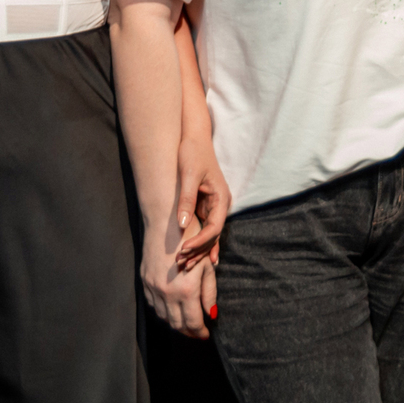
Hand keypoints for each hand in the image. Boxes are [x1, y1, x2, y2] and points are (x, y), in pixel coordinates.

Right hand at [142, 248, 215, 339]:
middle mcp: (167, 293)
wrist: (165, 221)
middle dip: (189, 332)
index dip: (201, 332)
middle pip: (177, 324)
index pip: (193, 323)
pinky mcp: (144, 281)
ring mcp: (153, 287)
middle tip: (198, 331)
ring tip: (186, 321)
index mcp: (186, 290)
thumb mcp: (207, 265)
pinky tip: (172, 308)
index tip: (207, 334)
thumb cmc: (192, 239)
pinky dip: (163, 311)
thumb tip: (211, 314)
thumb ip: (209, 292)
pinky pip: (153, 304)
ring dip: (176, 323)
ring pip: (163, 317)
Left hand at [175, 132, 230, 271]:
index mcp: (221, 198)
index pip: (214, 228)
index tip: (184, 250)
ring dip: (197, 249)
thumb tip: (183, 224)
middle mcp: (221, 205)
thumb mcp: (188, 175)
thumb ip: (187, 200)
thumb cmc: (192, 153)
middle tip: (182, 265)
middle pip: (213, 236)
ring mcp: (214, 206)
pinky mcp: (205, 205)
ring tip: (183, 265)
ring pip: (208, 234)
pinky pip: (203, 228)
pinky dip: (198, 241)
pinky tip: (194, 257)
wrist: (194, 137)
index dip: (200, 242)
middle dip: (199, 251)